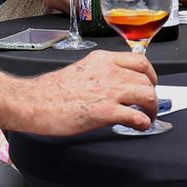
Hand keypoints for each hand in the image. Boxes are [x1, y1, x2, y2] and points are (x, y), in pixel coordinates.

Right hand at [28, 51, 159, 133]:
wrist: (34, 102)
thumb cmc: (50, 90)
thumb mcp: (81, 70)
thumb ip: (101, 73)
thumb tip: (115, 84)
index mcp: (102, 60)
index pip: (140, 61)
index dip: (151, 75)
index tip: (150, 84)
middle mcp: (108, 72)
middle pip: (146, 80)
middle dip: (152, 95)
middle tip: (149, 106)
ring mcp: (108, 91)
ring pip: (147, 96)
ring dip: (152, 109)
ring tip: (147, 117)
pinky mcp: (105, 111)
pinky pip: (136, 116)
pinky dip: (143, 123)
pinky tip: (140, 126)